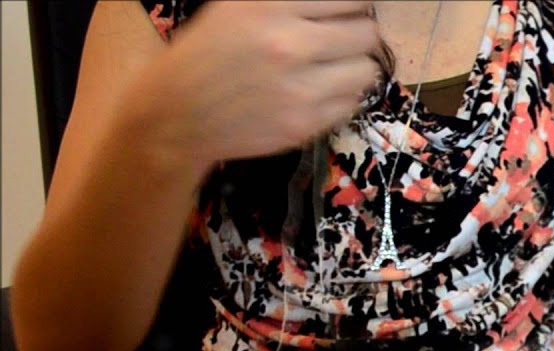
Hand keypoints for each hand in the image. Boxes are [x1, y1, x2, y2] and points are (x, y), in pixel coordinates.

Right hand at [140, 1, 381, 169]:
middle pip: (366, 34)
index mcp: (270, 7)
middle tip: (344, 39)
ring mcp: (300, 89)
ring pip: (366, 71)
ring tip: (333, 66)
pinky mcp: (304, 125)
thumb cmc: (209, 52)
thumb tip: (340, 3)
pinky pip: (351, 104)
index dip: (355, 5)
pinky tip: (319, 90)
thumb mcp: (238, 6)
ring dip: (355, 66)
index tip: (352, 10)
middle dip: (359, 33)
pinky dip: (341, 96)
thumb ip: (289, 0)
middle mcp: (289, 45)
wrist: (178, 113)